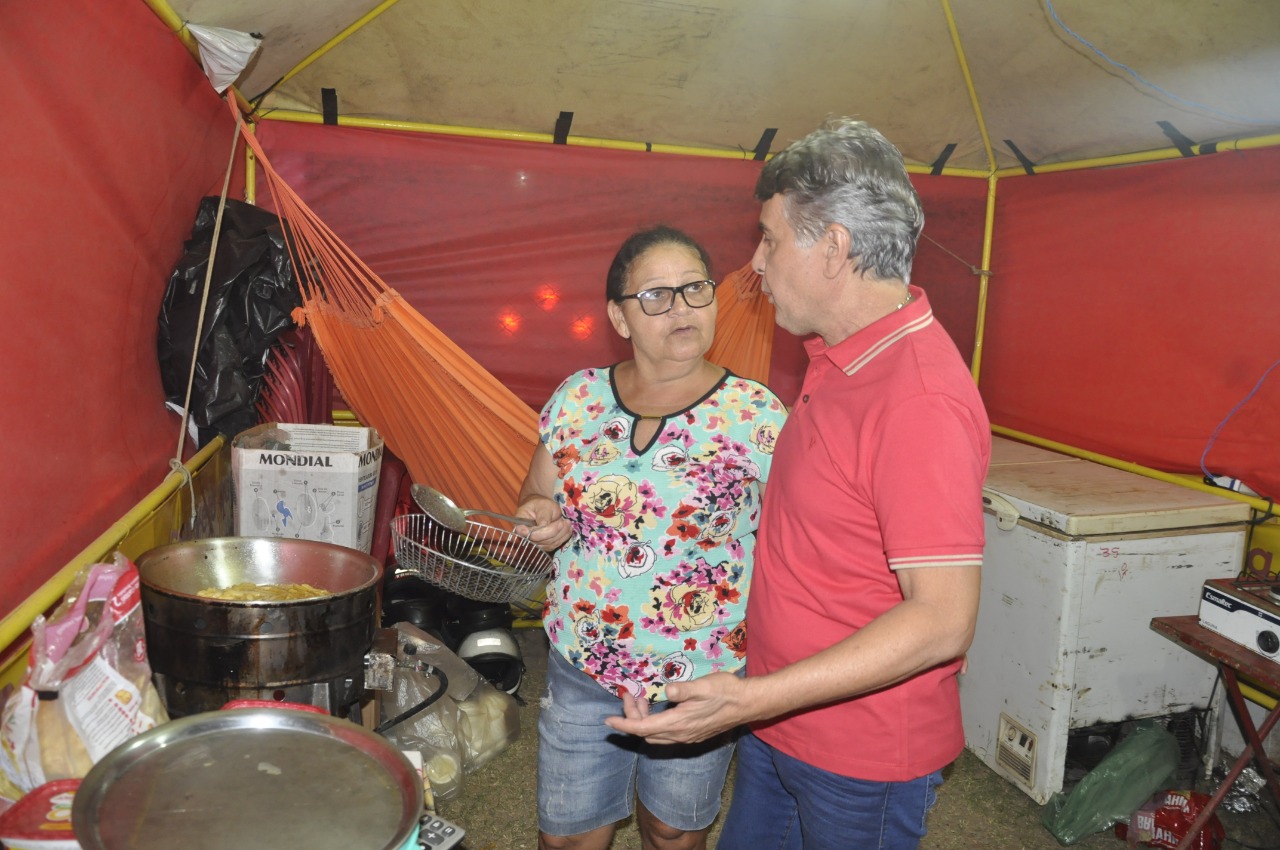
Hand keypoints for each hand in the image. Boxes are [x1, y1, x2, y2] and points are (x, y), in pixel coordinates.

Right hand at [514, 495, 570, 550]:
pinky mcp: (544, 546)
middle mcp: (525, 538)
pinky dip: (563, 537)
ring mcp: (535, 544)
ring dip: (561, 533)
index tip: (544, 524)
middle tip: (564, 521)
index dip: (534, 533)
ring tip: (567, 522)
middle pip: (540, 540)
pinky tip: (568, 528)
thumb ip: (543, 515)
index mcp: (520, 525)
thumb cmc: (540, 505)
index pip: (526, 533)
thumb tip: (544, 525)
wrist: (542, 508)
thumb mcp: (543, 505)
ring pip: (549, 544)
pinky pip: (555, 545)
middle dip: (554, 530)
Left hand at [605, 672, 749, 744]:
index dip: (623, 725)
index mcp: (679, 723)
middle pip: (646, 732)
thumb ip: (683, 689)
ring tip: (643, 700)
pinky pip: (666, 735)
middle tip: (631, 695)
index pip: (643, 728)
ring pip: (655, 735)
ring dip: (643, 721)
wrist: (747, 704)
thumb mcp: (703, 685)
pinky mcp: (693, 734)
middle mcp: (680, 734)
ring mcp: (687, 737)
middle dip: (632, 716)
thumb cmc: (726, 691)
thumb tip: (666, 691)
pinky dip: (655, 723)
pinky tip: (660, 708)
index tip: (607, 720)